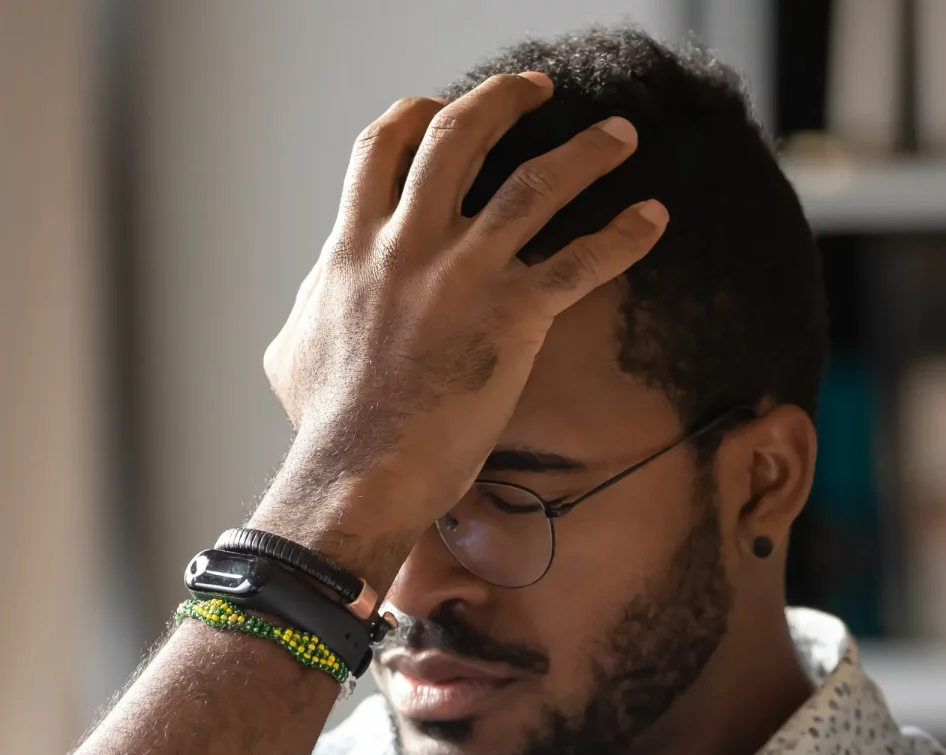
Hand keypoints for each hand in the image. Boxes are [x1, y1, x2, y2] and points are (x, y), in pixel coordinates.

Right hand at [250, 72, 669, 585]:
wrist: (357, 472)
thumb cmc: (325, 427)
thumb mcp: (292, 353)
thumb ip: (310, 310)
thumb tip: (311, 306)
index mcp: (353, 247)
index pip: (381, 149)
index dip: (415, 115)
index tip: (440, 105)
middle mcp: (409, 245)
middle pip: (459, 136)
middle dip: (503, 101)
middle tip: (538, 91)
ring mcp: (463, 276)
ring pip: (535, 184)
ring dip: (585, 152)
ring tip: (621, 135)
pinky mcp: (511, 317)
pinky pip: (580, 262)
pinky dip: (623, 235)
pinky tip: (654, 217)